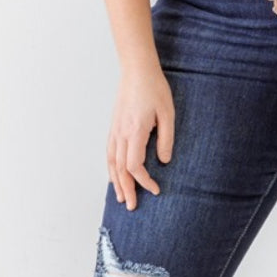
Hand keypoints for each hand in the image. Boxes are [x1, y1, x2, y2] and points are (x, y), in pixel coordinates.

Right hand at [107, 64, 174, 210]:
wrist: (137, 70)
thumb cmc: (154, 89)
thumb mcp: (168, 114)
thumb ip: (166, 139)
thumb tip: (164, 161)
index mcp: (135, 131)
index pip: (134, 166)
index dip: (143, 181)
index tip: (155, 189)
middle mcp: (121, 134)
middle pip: (120, 169)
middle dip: (126, 189)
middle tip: (131, 206)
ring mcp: (115, 130)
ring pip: (111, 162)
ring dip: (115, 182)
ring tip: (120, 197)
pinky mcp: (114, 126)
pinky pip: (109, 152)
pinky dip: (110, 168)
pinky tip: (114, 176)